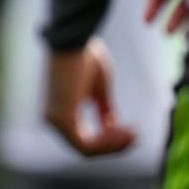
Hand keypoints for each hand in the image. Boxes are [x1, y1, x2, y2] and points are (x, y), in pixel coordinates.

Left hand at [44, 39, 136, 157]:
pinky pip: (85, 144)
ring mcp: (55, 121)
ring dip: (113, 145)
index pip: (84, 139)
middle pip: (85, 148)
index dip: (109, 140)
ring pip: (86, 150)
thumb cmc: (85, 56)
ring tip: (133, 133)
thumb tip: (112, 127)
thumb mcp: (98, 88)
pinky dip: (106, 142)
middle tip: (136, 135)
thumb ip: (103, 108)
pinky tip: (123, 131)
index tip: (132, 130)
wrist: (74, 39)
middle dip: (113, 145)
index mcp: (60, 112)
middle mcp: (53, 120)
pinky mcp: (62, 119)